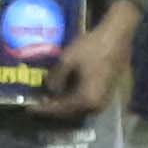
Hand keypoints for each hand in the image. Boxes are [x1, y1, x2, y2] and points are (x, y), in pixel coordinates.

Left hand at [33, 3, 139, 121]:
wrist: (117, 35)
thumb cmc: (93, 46)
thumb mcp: (68, 60)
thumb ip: (56, 78)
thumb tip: (49, 89)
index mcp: (88, 100)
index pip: (61, 109)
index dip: (44, 109)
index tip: (30, 108)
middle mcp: (98, 105)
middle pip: (71, 112)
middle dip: (55, 108)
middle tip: (39, 104)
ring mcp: (105, 100)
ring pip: (80, 107)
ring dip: (65, 104)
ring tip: (50, 98)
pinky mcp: (108, 92)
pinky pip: (88, 101)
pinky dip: (75, 98)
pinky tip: (65, 90)